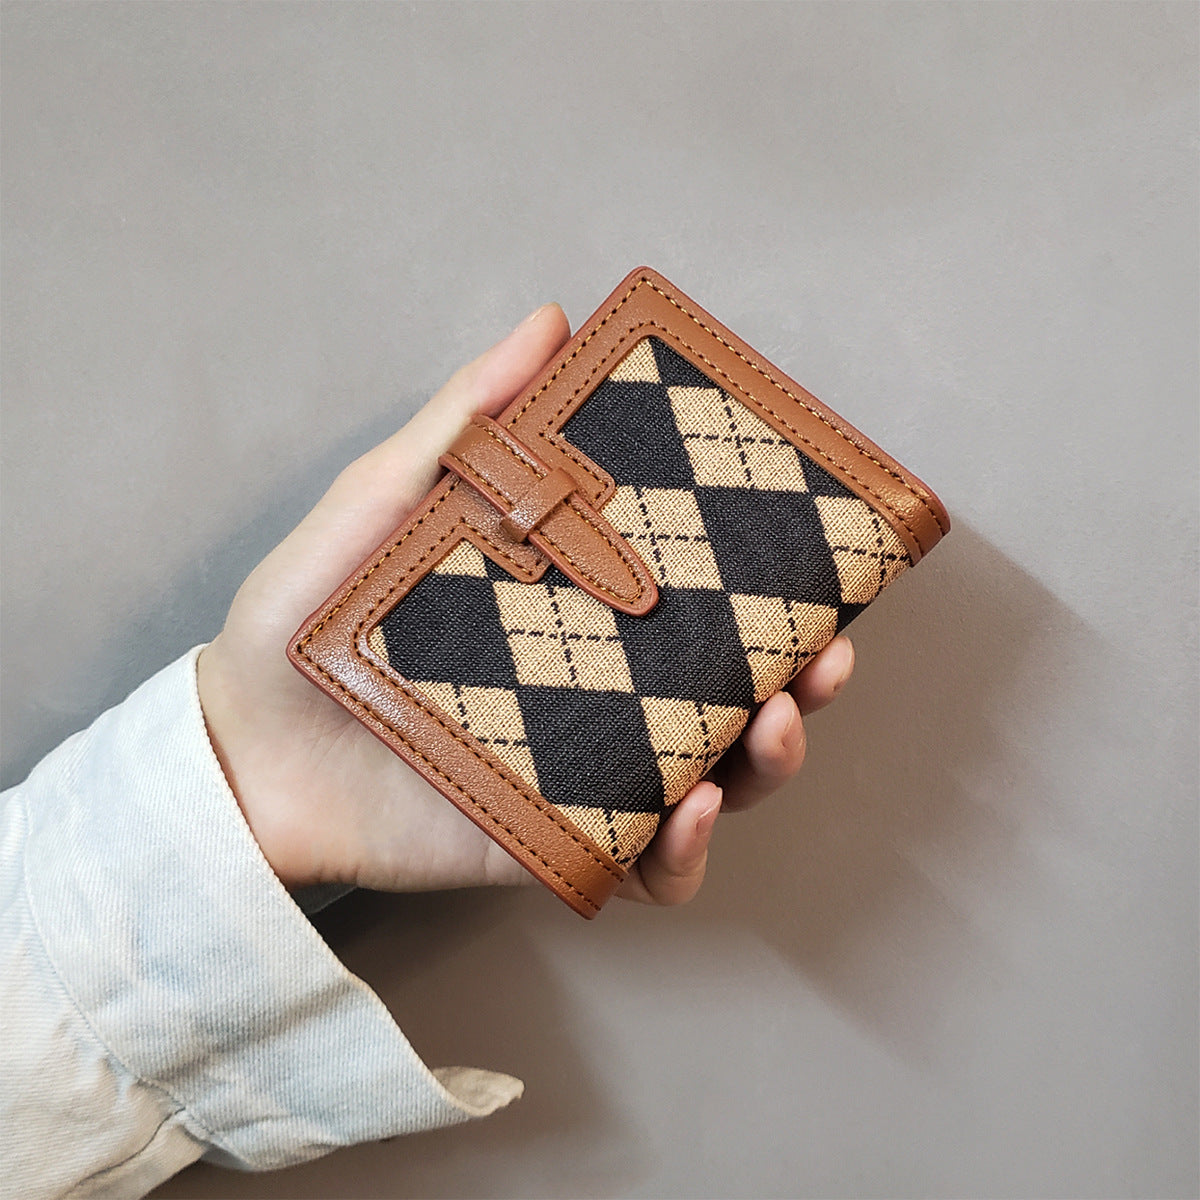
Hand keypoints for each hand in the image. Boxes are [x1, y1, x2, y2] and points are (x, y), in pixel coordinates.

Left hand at [197, 303, 854, 903]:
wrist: (237, 749)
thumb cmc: (305, 616)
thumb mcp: (382, 498)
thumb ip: (463, 418)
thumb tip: (548, 321)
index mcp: (578, 607)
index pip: (700, 594)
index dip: (774, 581)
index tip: (819, 555)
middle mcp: (599, 687)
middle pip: (732, 690)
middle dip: (800, 680)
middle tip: (824, 656)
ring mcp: (582, 767)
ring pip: (711, 777)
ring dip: (764, 764)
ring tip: (770, 728)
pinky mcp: (552, 839)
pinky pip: (641, 863)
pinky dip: (679, 853)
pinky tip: (683, 813)